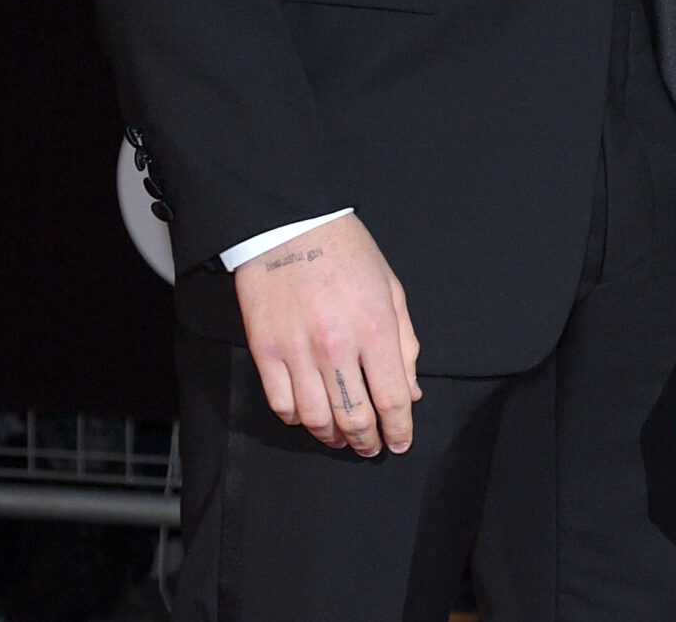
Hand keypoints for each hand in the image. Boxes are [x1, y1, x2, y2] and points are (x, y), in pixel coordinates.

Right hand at [233, 212, 420, 456]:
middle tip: (372, 448)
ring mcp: (297, 351)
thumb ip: (404, 343)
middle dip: (367, 441)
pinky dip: (297, 419)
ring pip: (315, 419)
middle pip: (353, 416)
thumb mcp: (391, 290)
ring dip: (332, 437)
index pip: (392, 397)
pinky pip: (281, 404)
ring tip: (343, 438)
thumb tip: (409, 391)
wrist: (292, 227)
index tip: (400, 442)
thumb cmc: (348, 254)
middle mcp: (337, 345)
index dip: (399, 428)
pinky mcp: (265, 352)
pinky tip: (309, 417)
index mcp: (375, 328)